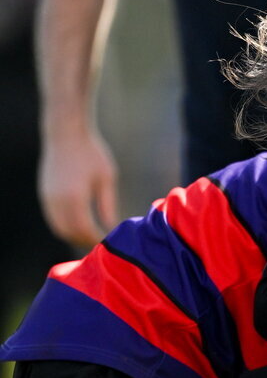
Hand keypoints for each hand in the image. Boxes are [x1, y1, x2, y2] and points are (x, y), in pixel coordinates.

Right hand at [38, 128, 118, 247]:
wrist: (66, 134)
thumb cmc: (91, 153)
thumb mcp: (106, 178)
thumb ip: (107, 205)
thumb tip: (111, 226)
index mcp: (75, 198)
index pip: (84, 229)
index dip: (95, 238)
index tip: (108, 241)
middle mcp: (57, 202)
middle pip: (69, 232)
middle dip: (84, 240)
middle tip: (100, 242)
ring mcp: (47, 198)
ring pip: (58, 227)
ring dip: (73, 235)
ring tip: (91, 236)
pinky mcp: (44, 194)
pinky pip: (53, 218)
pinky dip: (64, 226)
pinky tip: (78, 224)